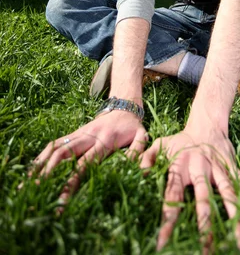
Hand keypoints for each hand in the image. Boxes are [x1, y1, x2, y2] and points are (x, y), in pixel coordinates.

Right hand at [30, 110, 147, 204]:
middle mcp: (88, 136)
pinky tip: (33, 170)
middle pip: (64, 154)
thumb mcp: (142, 136)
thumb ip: (139, 151)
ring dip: (41, 164)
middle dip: (49, 173)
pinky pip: (55, 143)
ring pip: (56, 146)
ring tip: (27, 183)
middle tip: (36, 192)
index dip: (72, 183)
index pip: (85, 165)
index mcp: (105, 141)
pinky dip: (42, 155)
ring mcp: (79, 134)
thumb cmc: (132, 127)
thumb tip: (139, 171)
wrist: (124, 106)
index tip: (62, 202)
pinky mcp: (74, 133)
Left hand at [139, 127, 239, 253]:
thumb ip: (147, 159)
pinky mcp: (231, 165)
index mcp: (180, 166)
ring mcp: (218, 167)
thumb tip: (139, 175)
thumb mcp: (160, 145)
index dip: (167, 220)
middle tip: (208, 252)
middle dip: (206, 226)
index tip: (162, 244)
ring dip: (235, 217)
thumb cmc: (179, 140)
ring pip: (227, 193)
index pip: (172, 196)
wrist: (206, 123)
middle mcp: (200, 168)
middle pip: (203, 199)